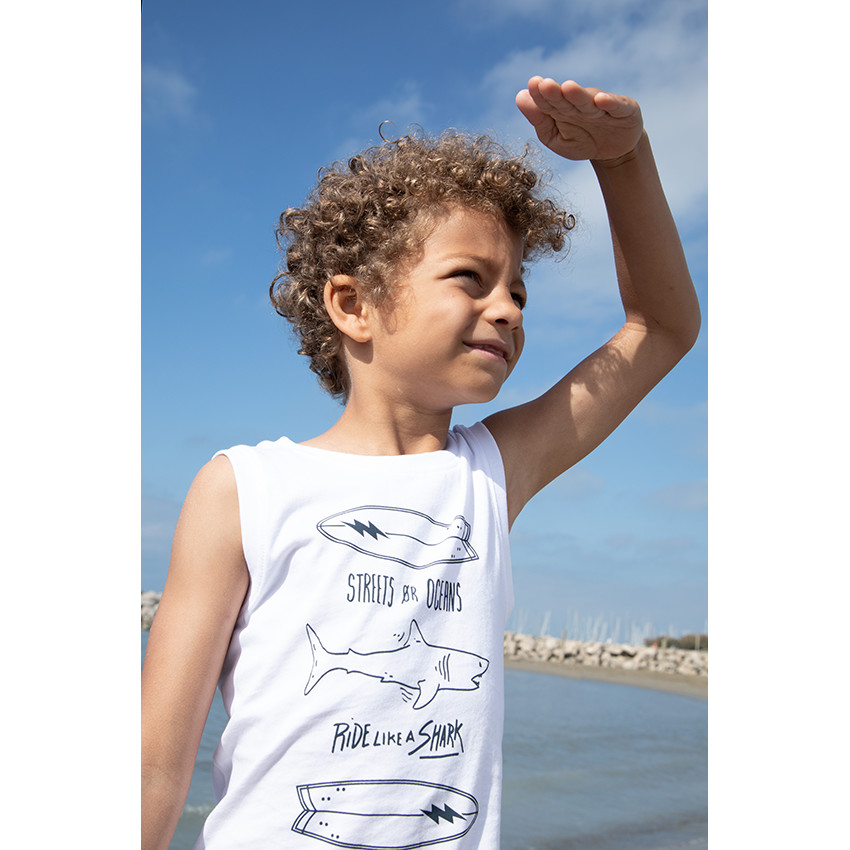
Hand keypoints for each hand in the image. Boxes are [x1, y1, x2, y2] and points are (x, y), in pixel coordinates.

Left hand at [516, 77, 643, 163]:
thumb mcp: (556, 137)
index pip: (549, 101)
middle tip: (543, 84)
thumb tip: (519, 97)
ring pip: (588, 101)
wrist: (614, 151)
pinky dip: (609, 103)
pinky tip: (601, 100)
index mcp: (563, 108)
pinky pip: (616, 106)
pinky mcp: (624, 110)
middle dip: (556, 92)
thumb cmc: (582, 141)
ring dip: (578, 95)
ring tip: (567, 87)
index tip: (531, 85)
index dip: (540, 94)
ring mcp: (603, 106)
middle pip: (567, 99)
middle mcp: (581, 104)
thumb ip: (539, 120)